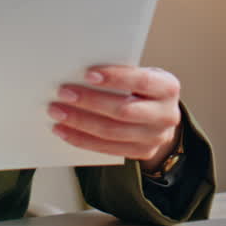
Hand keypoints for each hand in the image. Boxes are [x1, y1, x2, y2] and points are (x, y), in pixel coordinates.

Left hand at [48, 65, 181, 171]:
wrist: (161, 115)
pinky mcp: (142, 152)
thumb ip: (121, 74)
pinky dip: (82, 139)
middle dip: (90, 102)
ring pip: (112, 132)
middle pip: (124, 111)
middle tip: (64, 93)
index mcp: (168, 88)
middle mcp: (167, 115)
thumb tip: (80, 72)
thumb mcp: (141, 74)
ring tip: (57, 112)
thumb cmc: (143, 88)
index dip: (115, 78)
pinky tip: (64, 130)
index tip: (88, 74)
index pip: (141, 81)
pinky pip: (107, 149)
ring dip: (80, 122)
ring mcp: (155, 138)